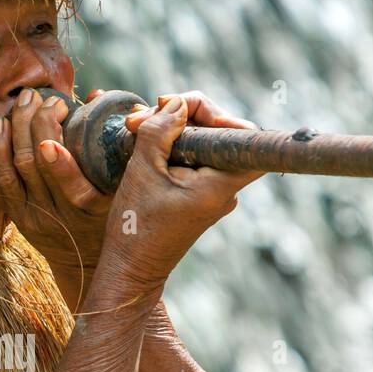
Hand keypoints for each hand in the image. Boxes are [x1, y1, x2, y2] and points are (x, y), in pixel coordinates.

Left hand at [0, 87, 111, 275]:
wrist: (86, 263)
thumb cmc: (112, 216)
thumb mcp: (124, 188)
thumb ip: (118, 145)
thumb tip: (97, 98)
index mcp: (91, 208)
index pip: (70, 181)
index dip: (60, 146)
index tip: (61, 111)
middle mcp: (59, 216)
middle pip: (37, 163)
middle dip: (36, 121)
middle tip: (41, 96)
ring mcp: (35, 217)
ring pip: (17, 167)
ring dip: (17, 127)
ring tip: (24, 100)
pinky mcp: (18, 217)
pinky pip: (2, 179)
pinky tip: (1, 124)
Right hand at [106, 91, 264, 290]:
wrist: (128, 269)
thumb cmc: (135, 227)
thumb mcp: (142, 170)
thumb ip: (160, 130)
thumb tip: (177, 103)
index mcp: (220, 184)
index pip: (243, 135)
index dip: (216, 113)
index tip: (183, 112)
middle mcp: (225, 189)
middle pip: (219, 133)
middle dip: (182, 116)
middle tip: (141, 117)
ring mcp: (214, 193)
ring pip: (202, 144)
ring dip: (171, 130)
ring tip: (134, 129)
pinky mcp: (199, 196)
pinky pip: (193, 160)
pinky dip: (170, 147)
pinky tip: (144, 144)